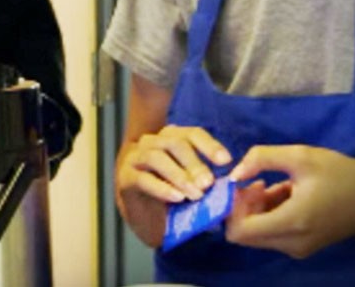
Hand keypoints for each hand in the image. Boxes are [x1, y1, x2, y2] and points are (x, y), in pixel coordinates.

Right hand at [115, 124, 231, 246]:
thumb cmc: (175, 197)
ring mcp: (134, 159)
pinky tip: (177, 198)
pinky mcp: (125, 178)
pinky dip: (162, 188)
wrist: (148, 219)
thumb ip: (207, 180)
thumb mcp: (195, 185)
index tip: (226, 161)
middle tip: (208, 183)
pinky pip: (142, 179)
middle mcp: (151, 143)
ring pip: (155, 157)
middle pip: (173, 143)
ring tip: (195, 194)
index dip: (209, 145)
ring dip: (178, 175)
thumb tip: (229, 183)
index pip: (191, 134)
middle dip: (194, 163)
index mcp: (171, 139)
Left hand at [225, 145, 354, 258]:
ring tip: (269, 184)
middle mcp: (291, 242)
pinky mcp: (302, 246)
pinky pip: (272, 233)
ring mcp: (297, 248)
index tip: (239, 186)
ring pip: (257, 234)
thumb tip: (233, 173)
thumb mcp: (301, 156)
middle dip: (241, 208)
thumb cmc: (339, 174)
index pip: (239, 231)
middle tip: (253, 183)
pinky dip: (268, 214)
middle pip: (245, 234)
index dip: (231, 208)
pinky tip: (279, 192)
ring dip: (255, 209)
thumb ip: (261, 158)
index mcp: (291, 223)